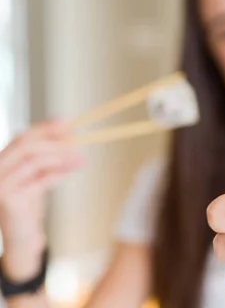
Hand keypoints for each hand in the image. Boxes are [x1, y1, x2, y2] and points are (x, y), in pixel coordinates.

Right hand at [0, 120, 83, 281]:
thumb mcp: (40, 176)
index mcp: (2, 161)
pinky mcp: (9, 200)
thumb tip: (69, 133)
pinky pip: (39, 181)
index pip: (22, 137)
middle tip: (78, 140)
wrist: (23, 238)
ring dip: (61, 156)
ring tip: (81, 158)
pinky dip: (58, 174)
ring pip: (33, 161)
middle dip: (55, 140)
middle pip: (27, 146)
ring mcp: (0, 185)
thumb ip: (49, 158)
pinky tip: (71, 169)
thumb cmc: (30, 205)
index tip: (67, 121)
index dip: (45, 128)